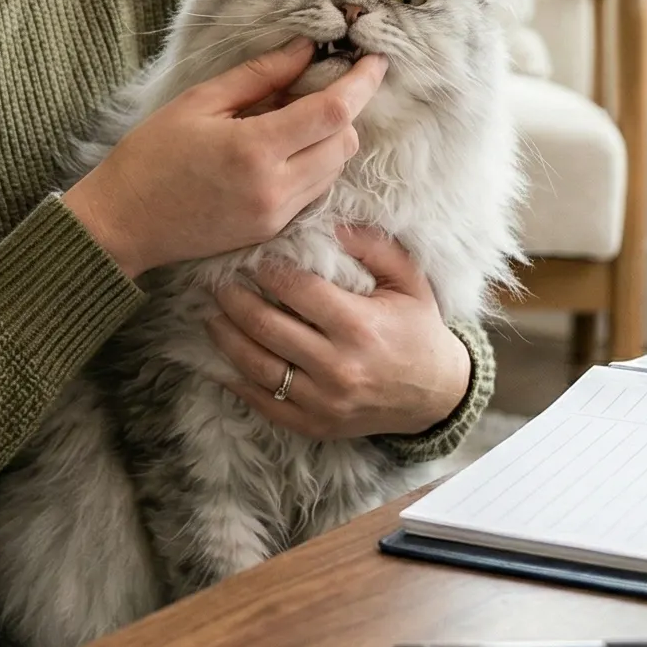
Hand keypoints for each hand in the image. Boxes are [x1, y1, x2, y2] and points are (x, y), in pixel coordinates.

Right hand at [63, 40, 386, 277]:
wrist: (123, 223)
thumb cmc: (151, 155)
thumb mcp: (199, 101)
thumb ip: (259, 75)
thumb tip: (307, 49)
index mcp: (254, 149)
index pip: (334, 112)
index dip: (362, 82)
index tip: (375, 59)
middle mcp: (275, 187)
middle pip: (346, 142)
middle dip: (344, 110)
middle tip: (315, 86)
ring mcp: (276, 215)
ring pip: (336, 169)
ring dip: (330, 139)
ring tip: (290, 119)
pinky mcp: (272, 231)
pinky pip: (315, 191)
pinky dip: (313, 165)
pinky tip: (280, 151)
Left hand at [204, 225, 472, 439]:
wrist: (436, 396)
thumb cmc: (419, 331)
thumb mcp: (409, 281)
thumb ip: (373, 247)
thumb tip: (331, 222)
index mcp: (359, 326)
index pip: (296, 290)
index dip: (268, 270)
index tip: (252, 256)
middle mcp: (337, 366)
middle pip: (266, 327)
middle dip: (234, 300)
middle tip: (217, 282)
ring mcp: (323, 401)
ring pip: (256, 367)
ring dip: (226, 338)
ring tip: (211, 314)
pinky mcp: (313, 425)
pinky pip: (263, 403)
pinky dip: (235, 380)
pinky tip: (220, 358)